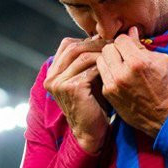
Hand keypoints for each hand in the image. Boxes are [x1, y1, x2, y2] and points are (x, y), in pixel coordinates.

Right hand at [44, 36, 109, 152]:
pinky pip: (89, 69)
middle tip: (114, 42)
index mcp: (53, 72)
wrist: (92, 132)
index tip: (106, 40)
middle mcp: (52, 77)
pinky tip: (114, 66)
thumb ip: (89, 60)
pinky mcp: (71, 88)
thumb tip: (102, 36)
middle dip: (95, 43)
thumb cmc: (94, 104)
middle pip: (74, 47)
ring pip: (82, 56)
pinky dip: (103, 65)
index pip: (67, 44)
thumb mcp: (88, 78)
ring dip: (101, 52)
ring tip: (116, 52)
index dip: (87, 39)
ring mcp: (58, 83)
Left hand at [95, 27, 167, 136]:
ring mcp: (113, 84)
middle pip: (107, 48)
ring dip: (109, 60)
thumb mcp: (162, 62)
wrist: (162, 117)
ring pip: (100, 60)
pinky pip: (101, 74)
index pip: (121, 39)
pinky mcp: (108, 93)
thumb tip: (132, 31)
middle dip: (116, 49)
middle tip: (123, 55)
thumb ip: (143, 45)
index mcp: (138, 62)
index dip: (126, 41)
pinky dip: (108, 73)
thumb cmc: (165, 88)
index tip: (130, 46)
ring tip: (119, 65)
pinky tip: (117, 77)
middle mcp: (122, 72)